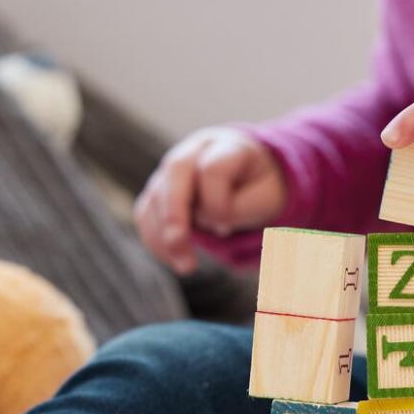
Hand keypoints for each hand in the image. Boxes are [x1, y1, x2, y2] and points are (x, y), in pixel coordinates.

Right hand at [135, 127, 285, 274]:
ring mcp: (172, 169)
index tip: (228, 228)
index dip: (218, 203)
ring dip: (165, 235)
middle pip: (175, 171)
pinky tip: (171, 259)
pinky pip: (146, 211)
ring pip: (156, 194)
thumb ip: (241, 207)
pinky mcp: (159, 189)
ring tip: (186, 267)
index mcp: (228, 146)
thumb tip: (208, 222)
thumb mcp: (267, 197)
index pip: (213, 169)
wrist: (250, 174)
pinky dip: (154, 238)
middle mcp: (195, 151)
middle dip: (175, 215)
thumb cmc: (261, 188)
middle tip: (183, 250)